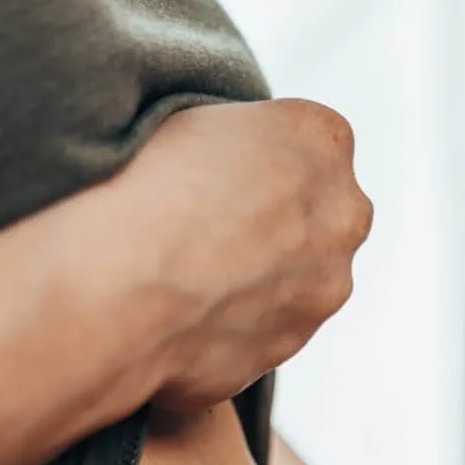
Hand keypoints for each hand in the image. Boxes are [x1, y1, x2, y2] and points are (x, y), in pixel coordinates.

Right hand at [96, 99, 374, 411]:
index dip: (258, 160)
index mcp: (323, 139)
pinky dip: (236, 323)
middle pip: (320, 212)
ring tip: (187, 275)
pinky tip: (184, 313)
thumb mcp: (195, 119)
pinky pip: (267, 328)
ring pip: (302, 277)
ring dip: (260, 276)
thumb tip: (231, 165)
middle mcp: (343, 214)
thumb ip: (242, 143)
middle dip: (276, 220)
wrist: (120, 288)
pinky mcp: (292, 345)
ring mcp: (326, 288)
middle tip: (206, 226)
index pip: (310, 143)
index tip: (217, 174)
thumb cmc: (143, 191)